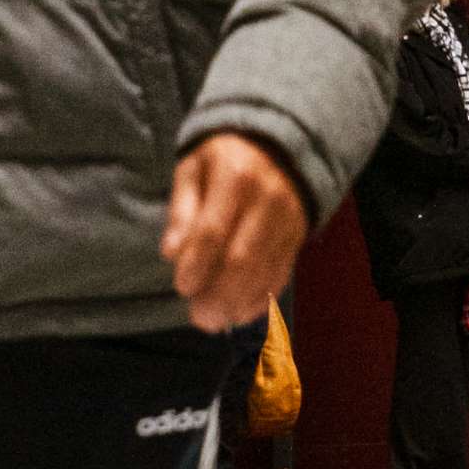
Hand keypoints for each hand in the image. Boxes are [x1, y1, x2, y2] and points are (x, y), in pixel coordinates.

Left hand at [159, 133, 311, 329]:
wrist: (279, 146)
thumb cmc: (224, 160)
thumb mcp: (193, 169)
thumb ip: (182, 209)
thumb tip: (171, 254)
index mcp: (235, 177)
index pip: (214, 229)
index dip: (197, 263)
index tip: (182, 287)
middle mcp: (268, 201)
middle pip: (243, 258)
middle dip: (219, 294)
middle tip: (198, 317)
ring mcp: (288, 222)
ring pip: (264, 272)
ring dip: (238, 303)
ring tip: (214, 321)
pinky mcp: (298, 238)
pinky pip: (281, 275)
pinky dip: (261, 300)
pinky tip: (240, 313)